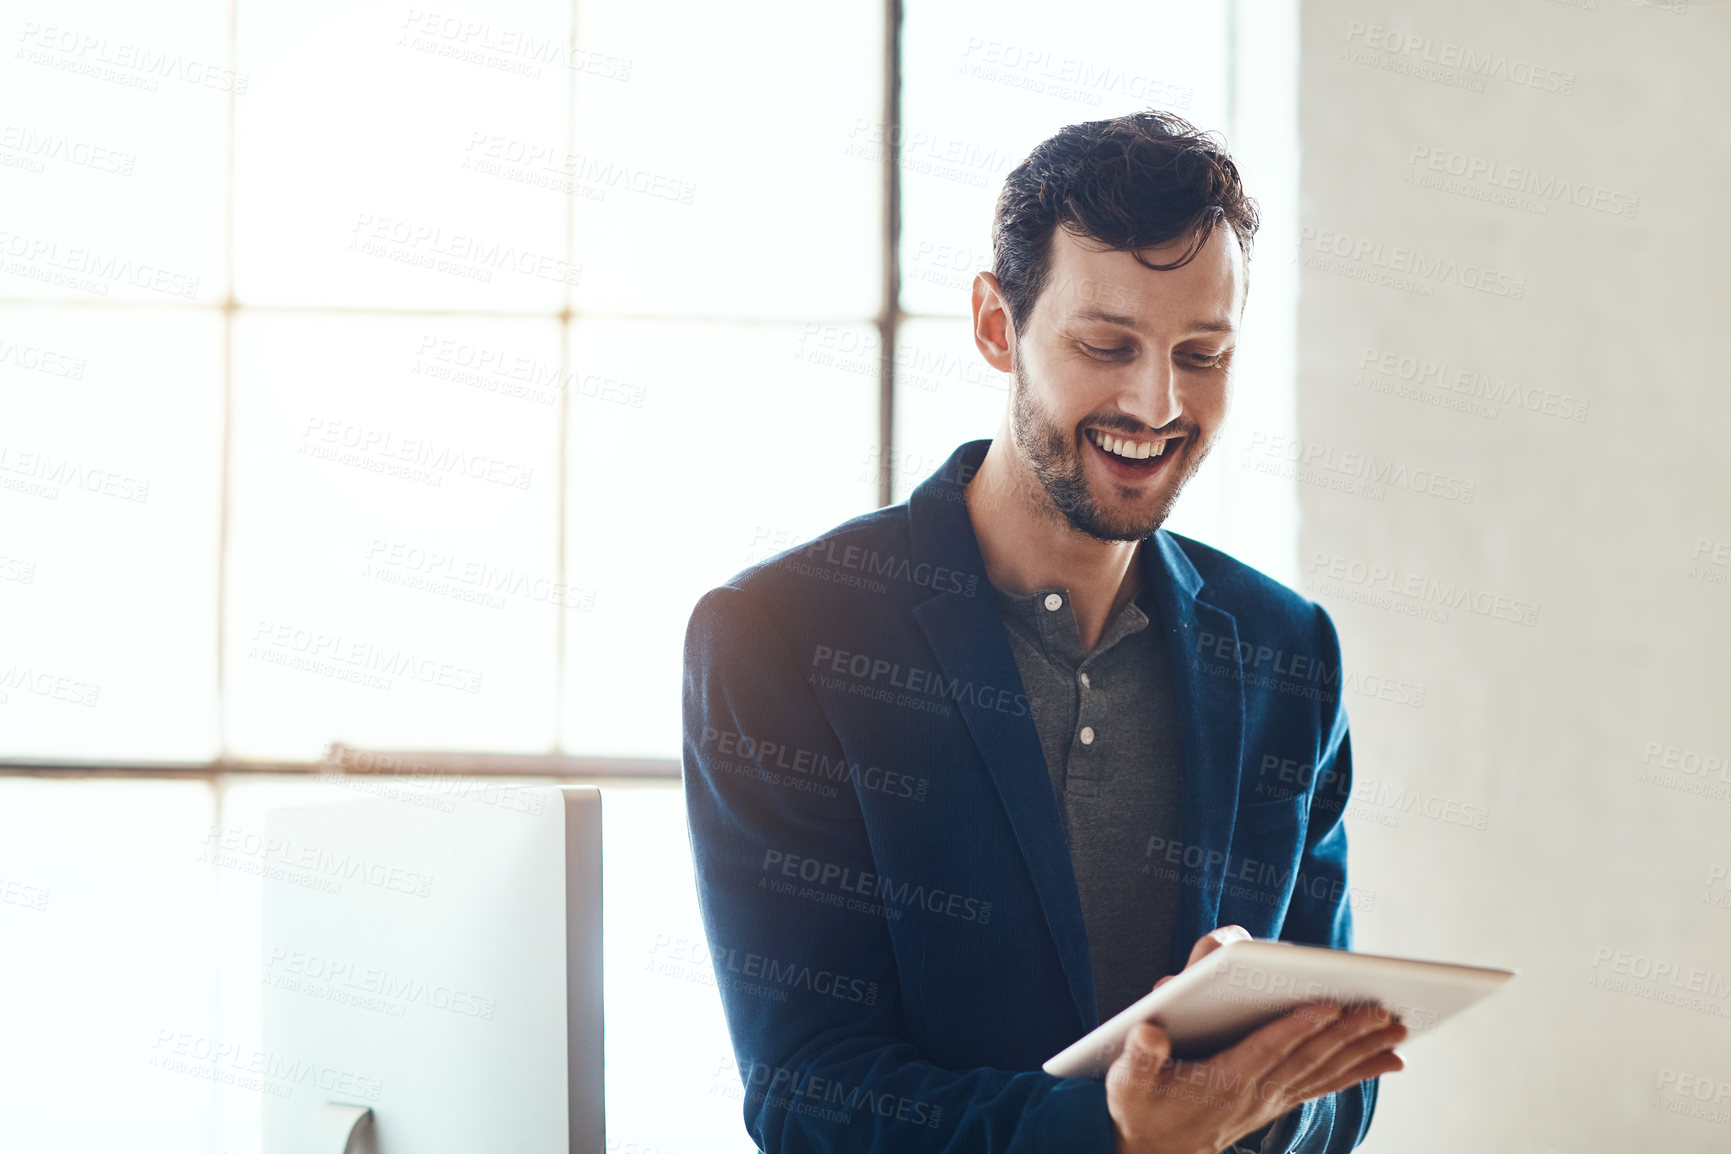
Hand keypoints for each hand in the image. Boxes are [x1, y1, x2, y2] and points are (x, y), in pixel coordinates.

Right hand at [1107, 926, 1406, 1153]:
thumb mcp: (1127, 1081)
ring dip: (1362, 1051)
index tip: (1326, 1007)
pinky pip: (1325, 1084)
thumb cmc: (1139, 1106)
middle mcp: (1254, 1093)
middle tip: (1380, 1010)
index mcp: (1221, 1081)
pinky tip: (1390, 1060)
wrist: (1153, 1151)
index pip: (1265, 1052)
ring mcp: (1270, 1099)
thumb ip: (1140, 1055)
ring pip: (1323, 1072)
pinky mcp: (1277, 1101)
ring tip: (1397, 1029)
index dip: (1295, 1030)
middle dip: (1345, 1035)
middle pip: (1307, 1059)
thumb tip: (1150, 1033)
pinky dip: (1359, 1071)